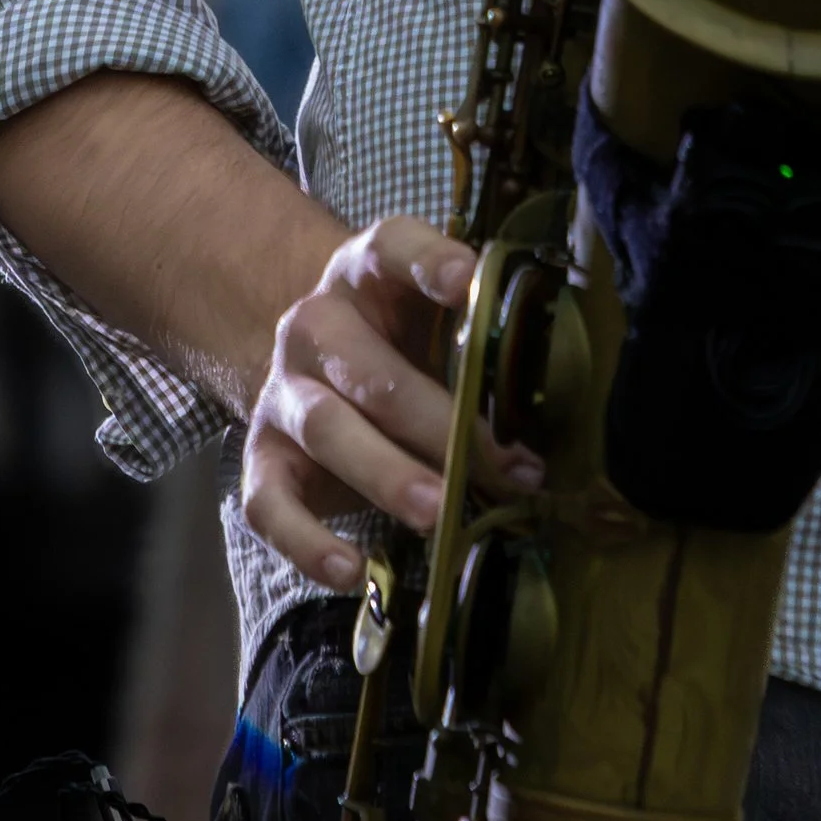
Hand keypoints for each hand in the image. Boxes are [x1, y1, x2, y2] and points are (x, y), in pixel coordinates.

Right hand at [240, 216, 542, 595]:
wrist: (319, 361)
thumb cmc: (406, 339)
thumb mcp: (440, 317)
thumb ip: (485, 335)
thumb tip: (558, 379)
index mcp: (367, 271)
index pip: (394, 248)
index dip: (432, 263)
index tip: (471, 282)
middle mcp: (316, 325)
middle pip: (371, 371)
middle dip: (437, 422)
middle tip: (502, 467)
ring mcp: (284, 391)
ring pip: (326, 430)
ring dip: (387, 475)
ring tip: (441, 514)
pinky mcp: (262, 457)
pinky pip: (270, 503)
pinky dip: (307, 542)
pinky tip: (352, 573)